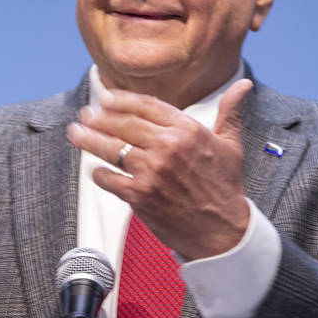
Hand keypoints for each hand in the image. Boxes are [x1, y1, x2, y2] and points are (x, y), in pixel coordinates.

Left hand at [66, 79, 251, 259]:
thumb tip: (241, 86)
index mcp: (188, 130)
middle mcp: (168, 146)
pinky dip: (99, 174)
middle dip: (99, 117)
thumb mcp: (231, 144)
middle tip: (85, 114)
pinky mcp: (140, 195)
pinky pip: (110, 178)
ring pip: (111, 148)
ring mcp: (152, 171)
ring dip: (89, 139)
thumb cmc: (225, 187)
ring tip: (76, 133)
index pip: (146, 105)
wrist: (222, 231)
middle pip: (124, 124)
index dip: (121, 100)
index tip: (106, 98)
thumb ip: (230, 112)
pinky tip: (95, 170)